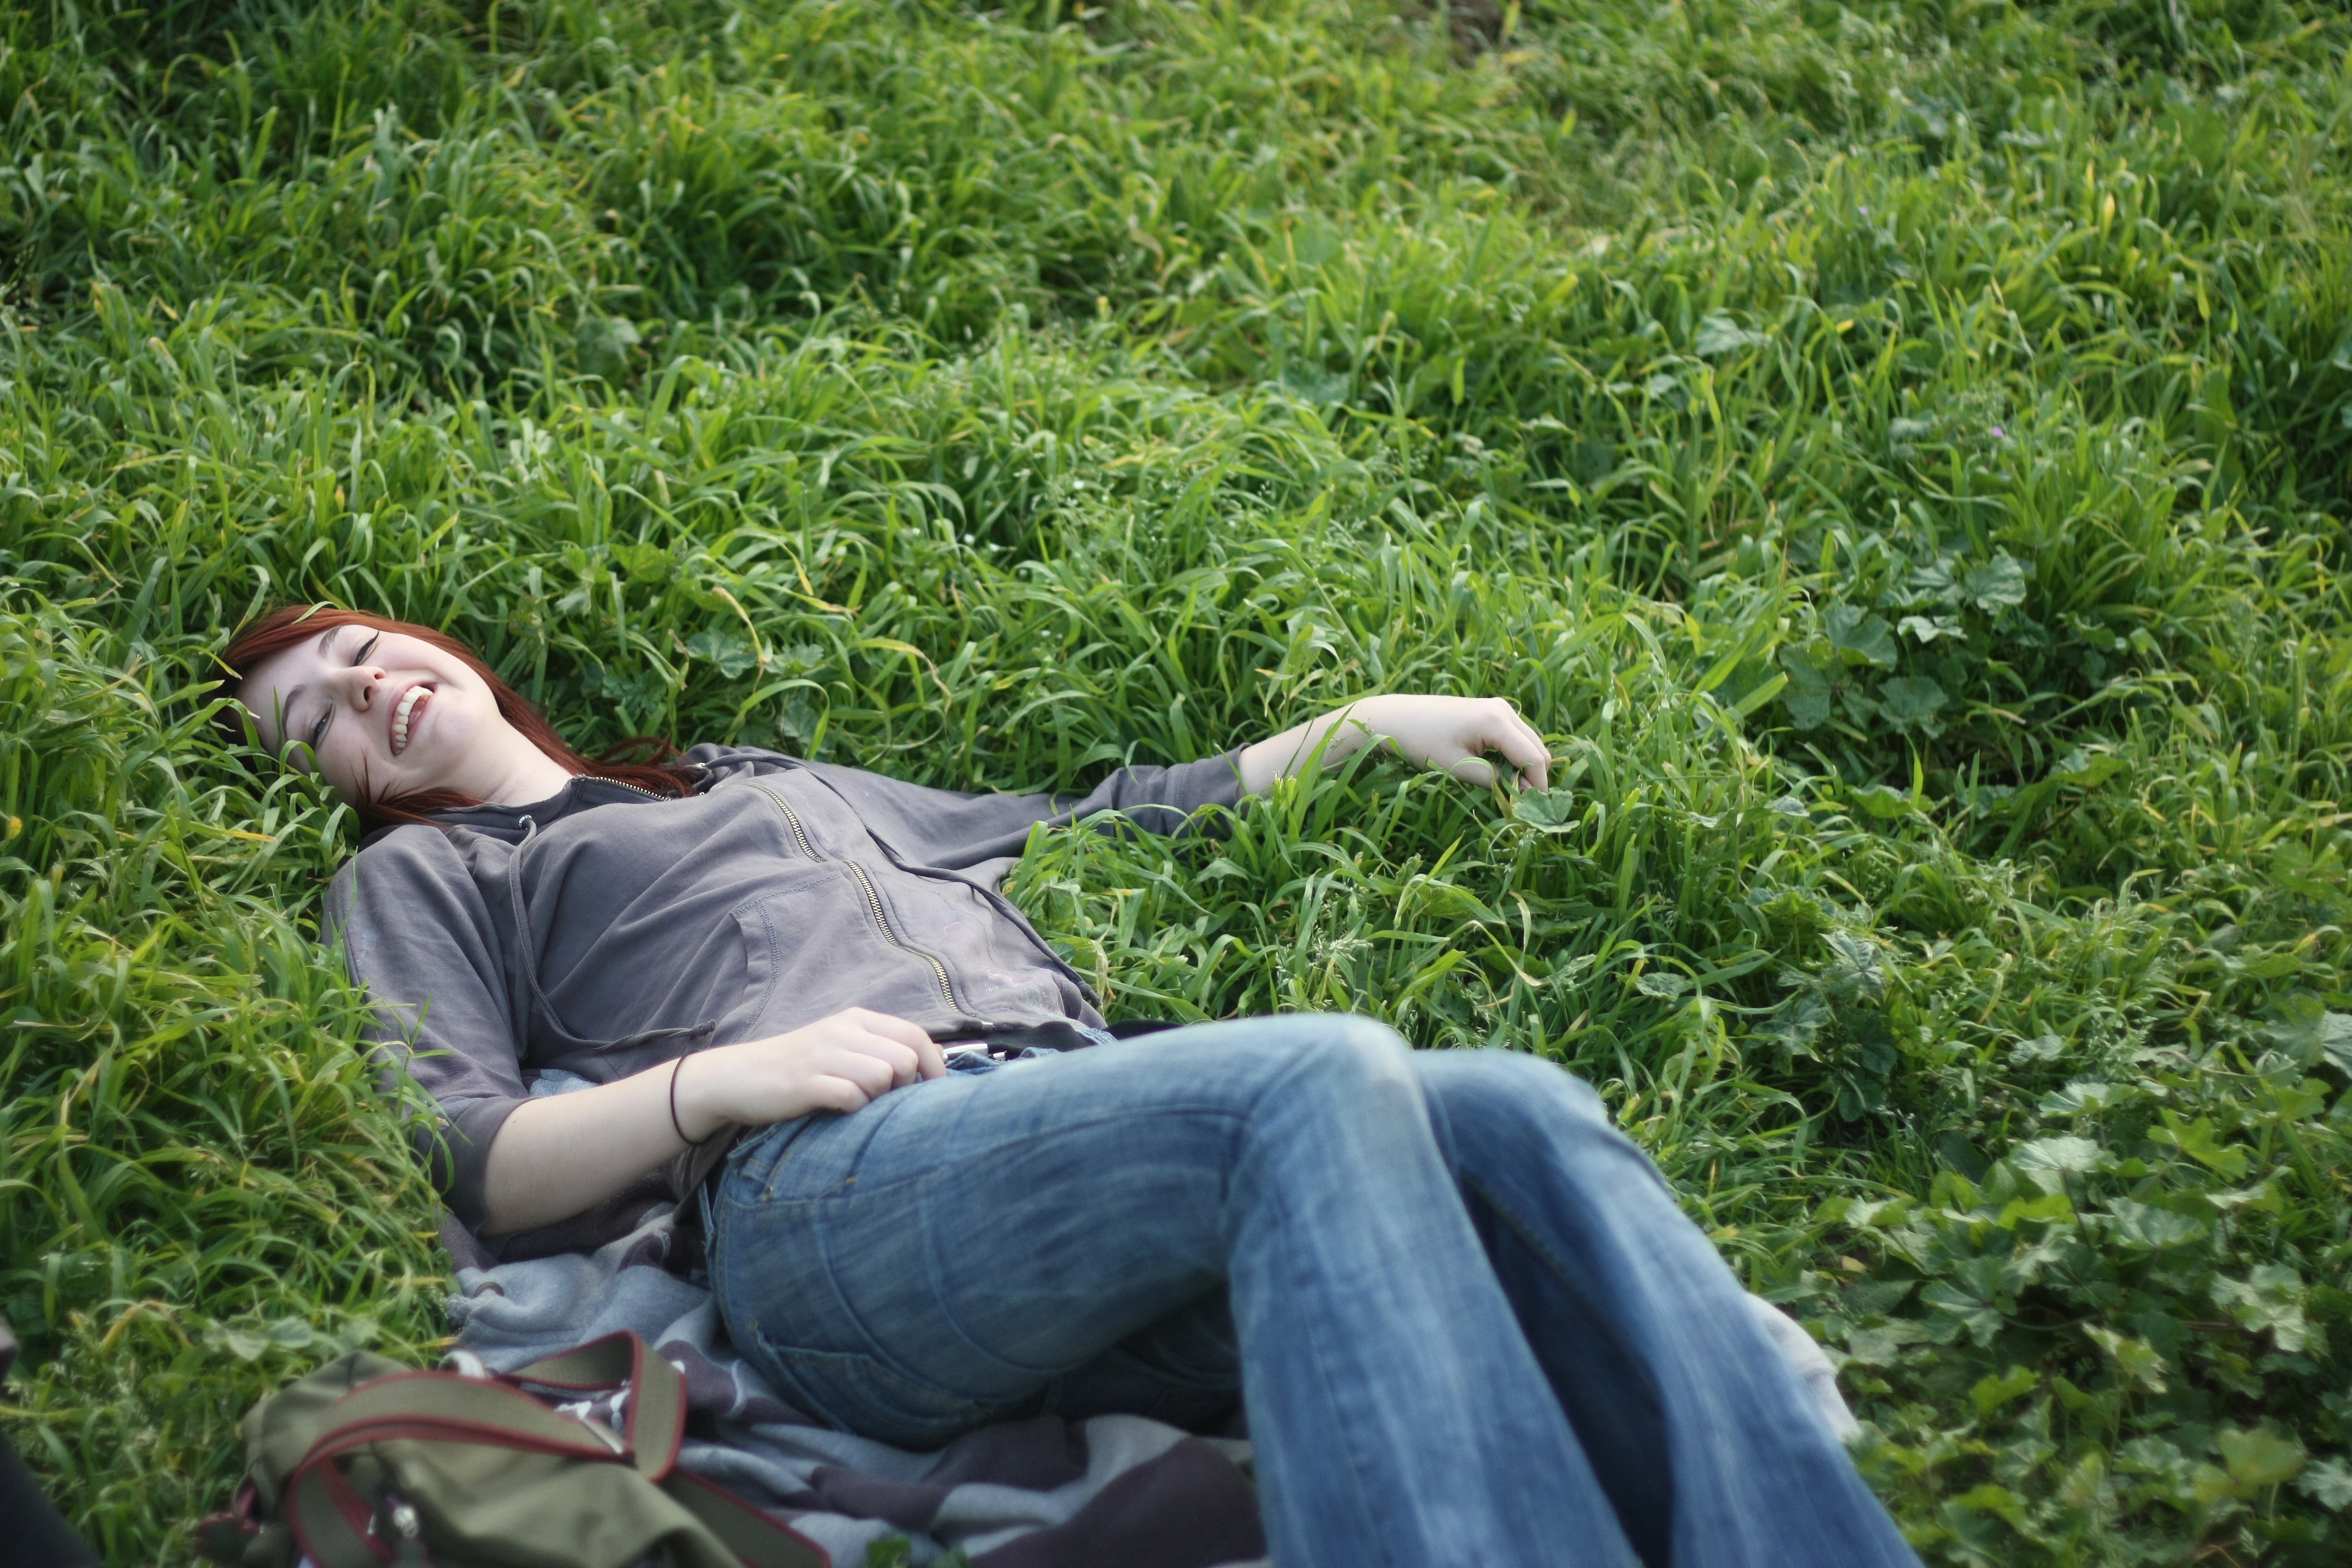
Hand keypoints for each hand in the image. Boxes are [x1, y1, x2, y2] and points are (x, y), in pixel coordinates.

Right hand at [672, 1007, 944, 1138]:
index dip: (934, 1068)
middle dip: (904, 1088)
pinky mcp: (805, 1082)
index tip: (932, 1092)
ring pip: (883, 1077)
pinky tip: (838, 1110)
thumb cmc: (797, 1067)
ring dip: (877, 1099)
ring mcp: (824, 1056)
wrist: (736, 1077)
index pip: (916, 1037)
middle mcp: (844, 1032)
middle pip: (905, 1060)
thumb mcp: (841, 1046)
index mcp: (857, 1020)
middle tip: (882, 1101)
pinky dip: (853, 1109)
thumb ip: (882, 1049)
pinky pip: (851, 1097)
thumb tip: (932, 1061)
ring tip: (856, 1104)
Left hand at [1237, 694, 1551, 793]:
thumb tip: (1522, 796)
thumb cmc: (1421, 742)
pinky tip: (1501, 773)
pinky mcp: (1491, 711)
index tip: (1533, 812)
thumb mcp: (1457, 768)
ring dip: (1526, 767)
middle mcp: (1503, 710)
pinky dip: (1516, 756)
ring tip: (1511, 793)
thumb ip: (1493, 781)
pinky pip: (1516, 736)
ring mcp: (1499, 707)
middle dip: (1535, 778)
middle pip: (1538, 749)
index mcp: (1497, 721)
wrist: (1394, 716)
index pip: (1534, 758)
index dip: (1538, 787)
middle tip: (1523, 806)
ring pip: (1530, 742)